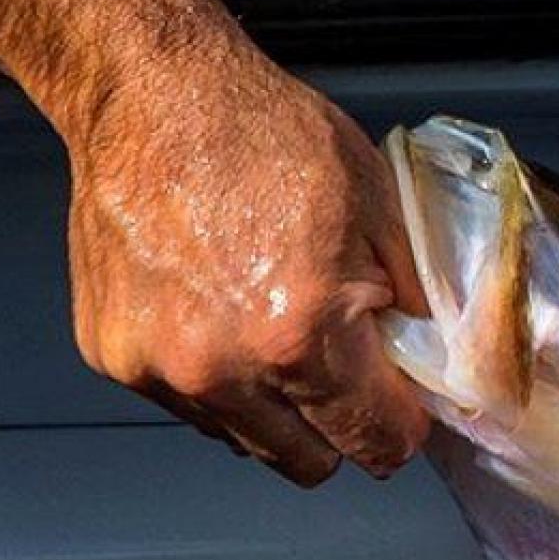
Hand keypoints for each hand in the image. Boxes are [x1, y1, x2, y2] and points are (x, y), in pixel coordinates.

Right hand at [62, 30, 438, 485]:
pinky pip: (189, 407)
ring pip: (247, 442)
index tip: (402, 399)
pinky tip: (217, 310)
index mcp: (300, 336)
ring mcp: (160, 370)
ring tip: (272, 322)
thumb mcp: (380, 209)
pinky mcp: (115, 359)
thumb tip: (444, 367)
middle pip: (310, 463)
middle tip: (342, 363)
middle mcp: (222, 371)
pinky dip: (214, 379)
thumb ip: (419, 304)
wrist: (151, 96)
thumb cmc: (266, 136)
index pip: (377, 443)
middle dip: (338, 423)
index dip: (402, 423)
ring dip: (273, 406)